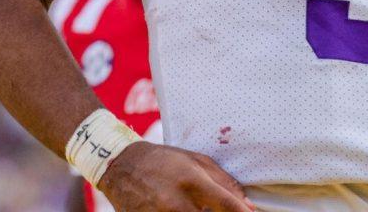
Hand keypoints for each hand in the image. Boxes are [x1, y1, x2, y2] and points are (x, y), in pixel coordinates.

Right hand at [98, 141, 254, 211]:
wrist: (120, 166)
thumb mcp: (194, 160)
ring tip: (194, 206)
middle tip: (220, 211)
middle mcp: (176, 202)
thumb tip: (247, 204)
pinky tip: (179, 209)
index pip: (227, 205)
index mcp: (191, 181)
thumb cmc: (162, 160)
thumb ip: (223, 181)